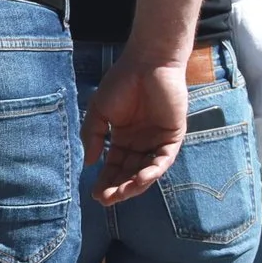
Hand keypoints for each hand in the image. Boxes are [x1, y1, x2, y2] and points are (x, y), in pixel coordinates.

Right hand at [81, 56, 187, 204]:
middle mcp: (141, 142)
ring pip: (147, 170)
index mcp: (124, 137)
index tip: (94, 194)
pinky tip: (140, 179)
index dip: (105, 180)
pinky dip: (153, 171)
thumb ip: (94, 136)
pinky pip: (163, 159)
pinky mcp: (173, 135)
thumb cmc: (121, 82)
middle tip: (105, 199)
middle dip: (117, 187)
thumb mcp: (99, 112)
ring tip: (119, 194)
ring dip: (134, 185)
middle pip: (129, 172)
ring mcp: (157, 140)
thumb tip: (89, 163)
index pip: (114, 165)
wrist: (146, 62)